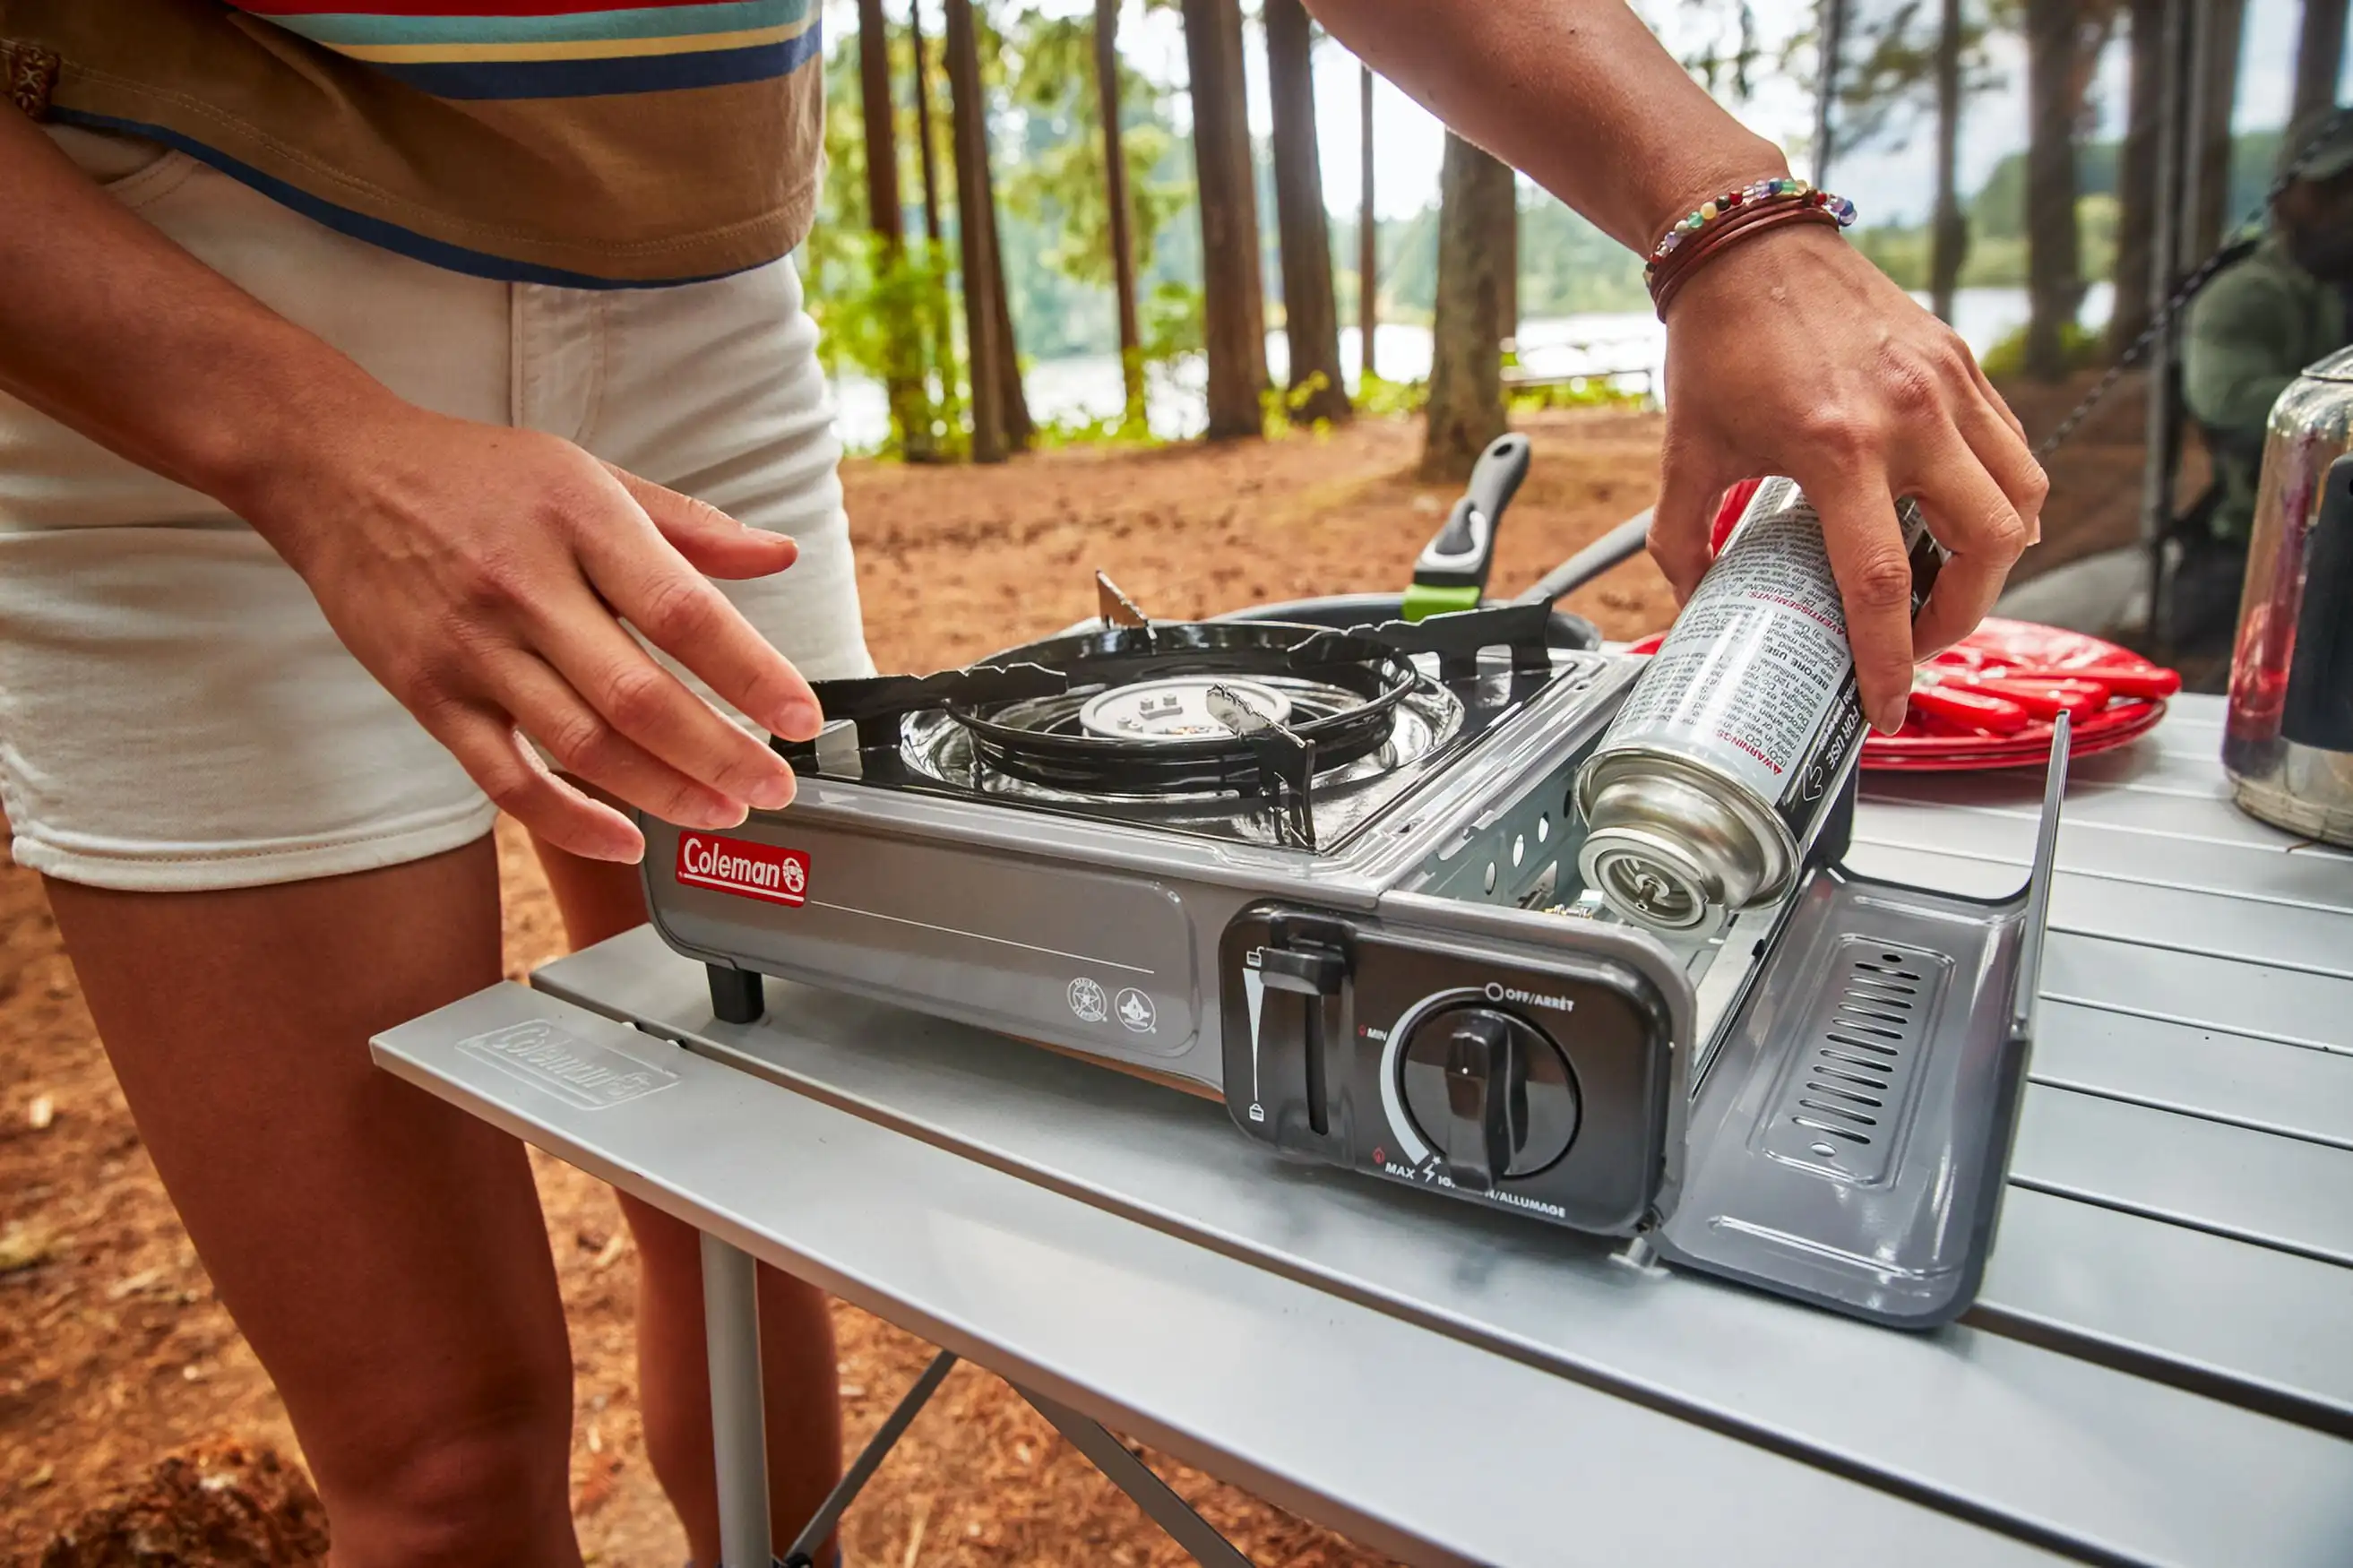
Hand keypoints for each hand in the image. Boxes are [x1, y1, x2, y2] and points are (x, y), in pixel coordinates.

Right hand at [243, 405, 820, 861]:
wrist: (338, 473)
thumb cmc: (477, 475)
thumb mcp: (590, 474)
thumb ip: (689, 526)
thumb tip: (779, 558)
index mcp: (581, 522)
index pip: (685, 612)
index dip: (753, 674)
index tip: (801, 718)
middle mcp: (526, 588)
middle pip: (640, 696)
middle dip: (721, 754)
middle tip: (774, 787)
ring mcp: (473, 648)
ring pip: (582, 746)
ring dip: (663, 792)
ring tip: (721, 812)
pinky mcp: (430, 695)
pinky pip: (506, 780)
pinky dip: (570, 822)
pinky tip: (625, 840)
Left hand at [1649, 223, 2047, 732]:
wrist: (1749, 243)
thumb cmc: (1718, 342)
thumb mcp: (1686, 453)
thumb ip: (1683, 540)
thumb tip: (1692, 606)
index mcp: (1835, 446)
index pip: (1880, 581)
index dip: (1888, 658)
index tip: (1885, 705)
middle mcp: (1909, 415)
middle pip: (1986, 550)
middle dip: (1960, 618)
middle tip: (1915, 643)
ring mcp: (1948, 386)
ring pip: (2023, 501)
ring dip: (1995, 561)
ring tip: (1942, 587)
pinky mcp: (1965, 365)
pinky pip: (2013, 451)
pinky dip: (2003, 500)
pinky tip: (1958, 523)